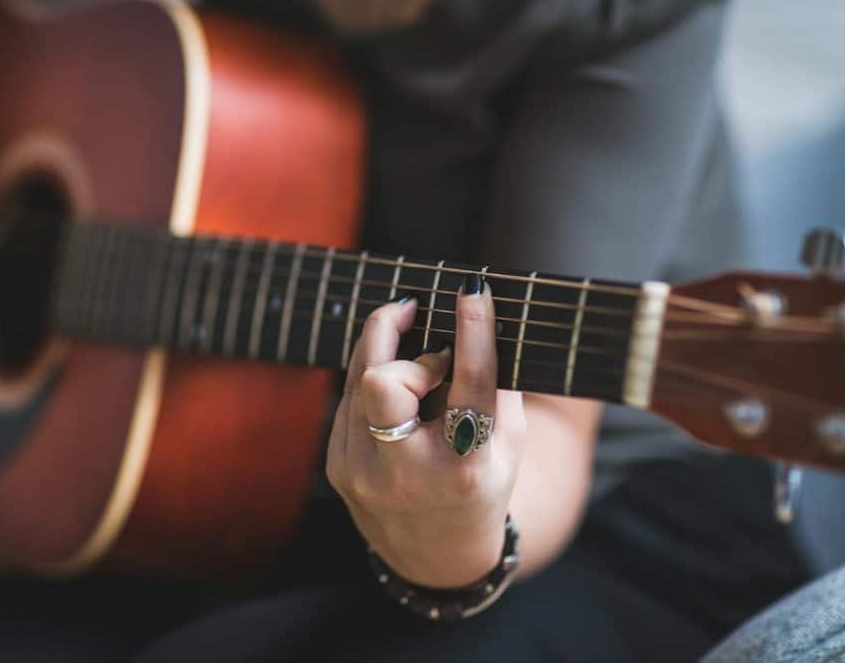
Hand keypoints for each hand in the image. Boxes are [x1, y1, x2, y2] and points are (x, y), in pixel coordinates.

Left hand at [326, 282, 527, 587]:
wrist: (435, 554)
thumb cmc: (481, 482)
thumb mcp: (507, 443)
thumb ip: (495, 383)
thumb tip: (475, 314)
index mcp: (466, 467)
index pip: (470, 384)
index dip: (473, 331)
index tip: (472, 290)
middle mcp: (410, 472)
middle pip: (383, 382)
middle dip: (394, 336)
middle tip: (415, 312)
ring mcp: (364, 471)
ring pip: (357, 377)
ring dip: (385, 349)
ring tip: (410, 344)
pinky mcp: (337, 465)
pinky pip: (347, 397)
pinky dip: (371, 379)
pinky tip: (394, 384)